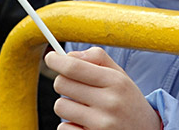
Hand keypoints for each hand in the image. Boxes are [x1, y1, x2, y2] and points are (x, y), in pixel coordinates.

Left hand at [44, 47, 160, 129]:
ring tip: (84, 107)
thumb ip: (97, 59)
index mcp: (115, 81)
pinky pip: (63, 128)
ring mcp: (100, 125)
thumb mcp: (120, 76)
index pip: (75, 67)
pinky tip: (85, 124)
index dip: (57, 61)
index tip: (51, 57)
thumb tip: (68, 56)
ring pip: (60, 106)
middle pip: (62, 84)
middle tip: (74, 86)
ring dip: (67, 105)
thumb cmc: (127, 100)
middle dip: (63, 82)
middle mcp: (109, 102)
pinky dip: (69, 125)